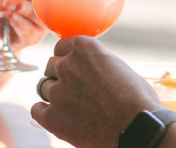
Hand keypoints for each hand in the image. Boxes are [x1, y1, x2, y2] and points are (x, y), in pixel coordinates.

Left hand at [30, 36, 163, 147]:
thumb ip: (96, 62)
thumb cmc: (137, 99)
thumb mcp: (117, 66)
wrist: (139, 127)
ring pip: (44, 87)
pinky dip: (45, 114)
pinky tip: (58, 118)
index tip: (72, 69)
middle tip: (74, 90)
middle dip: (60, 77)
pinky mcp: (52, 116)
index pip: (61, 47)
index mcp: (84, 48)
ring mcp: (57, 91)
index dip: (66, 59)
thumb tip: (88, 68)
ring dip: (55, 95)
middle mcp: (67, 65)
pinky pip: (37, 110)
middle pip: (51, 67)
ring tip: (72, 107)